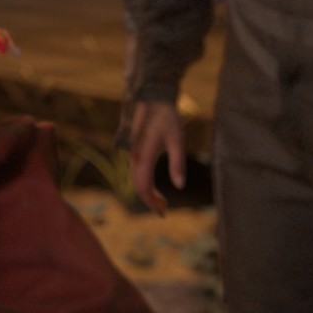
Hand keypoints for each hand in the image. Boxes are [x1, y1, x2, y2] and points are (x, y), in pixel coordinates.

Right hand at [126, 100, 184, 216]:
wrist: (153, 99)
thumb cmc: (167, 118)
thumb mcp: (177, 140)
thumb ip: (177, 163)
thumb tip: (180, 186)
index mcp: (144, 156)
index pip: (144, 187)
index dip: (152, 203)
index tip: (164, 213)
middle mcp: (134, 157)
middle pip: (138, 187)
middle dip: (151, 201)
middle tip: (165, 210)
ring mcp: (132, 154)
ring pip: (136, 180)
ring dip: (147, 193)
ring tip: (162, 201)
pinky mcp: (134, 151)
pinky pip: (136, 173)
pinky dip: (145, 184)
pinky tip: (155, 186)